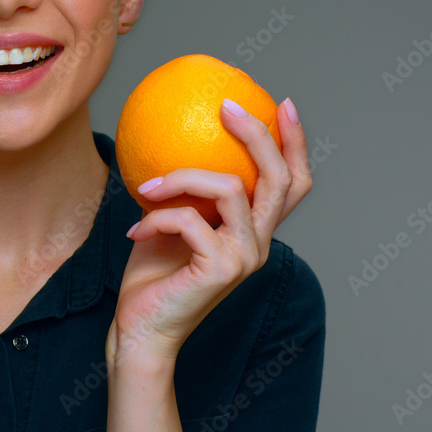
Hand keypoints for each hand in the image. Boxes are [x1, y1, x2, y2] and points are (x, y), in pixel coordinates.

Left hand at [106, 97, 312, 366]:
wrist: (142, 328)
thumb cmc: (152, 274)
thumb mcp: (169, 219)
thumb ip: (182, 189)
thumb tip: (166, 135)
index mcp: (253, 231)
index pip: (291, 184)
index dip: (295, 143)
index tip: (284, 103)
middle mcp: (259, 243)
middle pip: (278, 179)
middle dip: (259, 135)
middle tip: (228, 106)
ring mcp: (244, 257)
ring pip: (228, 189)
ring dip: (180, 179)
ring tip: (146, 186)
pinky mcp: (221, 270)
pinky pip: (190, 219)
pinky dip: (158, 217)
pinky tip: (136, 228)